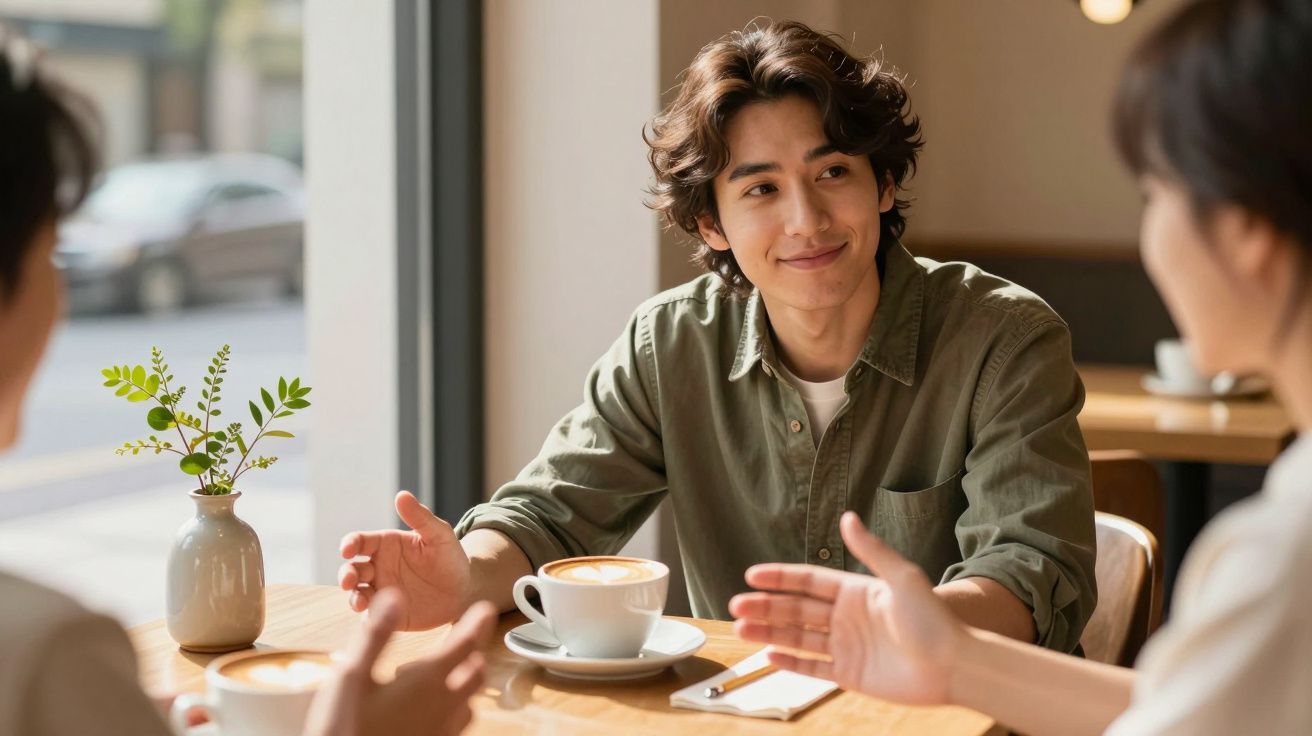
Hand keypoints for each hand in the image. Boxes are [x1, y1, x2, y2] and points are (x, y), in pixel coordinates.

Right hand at [304, 588, 496, 735]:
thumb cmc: (342, 727)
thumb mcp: (350, 676)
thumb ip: (375, 636)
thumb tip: (394, 598)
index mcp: (426, 682)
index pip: (465, 644)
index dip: (478, 623)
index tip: (486, 608)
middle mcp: (443, 708)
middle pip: (476, 673)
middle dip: (472, 653)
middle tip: (463, 640)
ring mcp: (441, 733)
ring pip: (469, 703)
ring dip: (463, 684)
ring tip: (442, 675)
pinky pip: (456, 727)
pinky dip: (452, 710)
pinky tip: (427, 711)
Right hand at [339, 491, 471, 629]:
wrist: (464, 591)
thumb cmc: (450, 558)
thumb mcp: (439, 535)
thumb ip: (420, 517)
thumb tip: (401, 495)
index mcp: (386, 545)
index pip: (360, 541)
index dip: (350, 544)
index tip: (348, 549)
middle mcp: (378, 567)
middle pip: (352, 568)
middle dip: (346, 574)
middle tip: (349, 580)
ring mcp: (381, 591)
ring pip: (356, 593)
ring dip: (353, 596)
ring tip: (361, 601)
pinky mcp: (388, 614)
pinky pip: (371, 616)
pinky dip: (368, 617)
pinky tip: (374, 617)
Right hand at [729, 511, 963, 704]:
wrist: (954, 666)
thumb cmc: (933, 620)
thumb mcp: (902, 578)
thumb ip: (871, 550)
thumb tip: (846, 516)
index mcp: (855, 591)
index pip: (808, 581)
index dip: (780, 578)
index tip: (753, 575)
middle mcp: (846, 617)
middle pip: (796, 609)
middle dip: (765, 607)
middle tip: (736, 604)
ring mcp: (846, 646)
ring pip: (798, 637)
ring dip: (769, 631)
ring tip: (741, 629)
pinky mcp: (850, 674)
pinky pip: (812, 667)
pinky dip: (790, 662)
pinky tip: (768, 654)